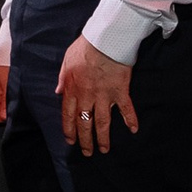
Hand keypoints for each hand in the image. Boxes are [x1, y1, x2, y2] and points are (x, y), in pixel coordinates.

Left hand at [57, 36, 137, 155]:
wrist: (105, 39)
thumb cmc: (85, 47)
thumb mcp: (66, 61)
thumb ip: (62, 79)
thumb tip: (58, 91)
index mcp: (73, 89)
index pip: (68, 115)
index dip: (69, 130)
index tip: (71, 141)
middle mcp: (87, 96)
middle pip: (84, 124)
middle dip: (85, 140)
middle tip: (87, 152)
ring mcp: (104, 96)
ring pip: (102, 123)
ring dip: (103, 138)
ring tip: (104, 149)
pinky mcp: (120, 91)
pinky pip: (126, 109)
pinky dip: (130, 119)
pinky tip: (134, 130)